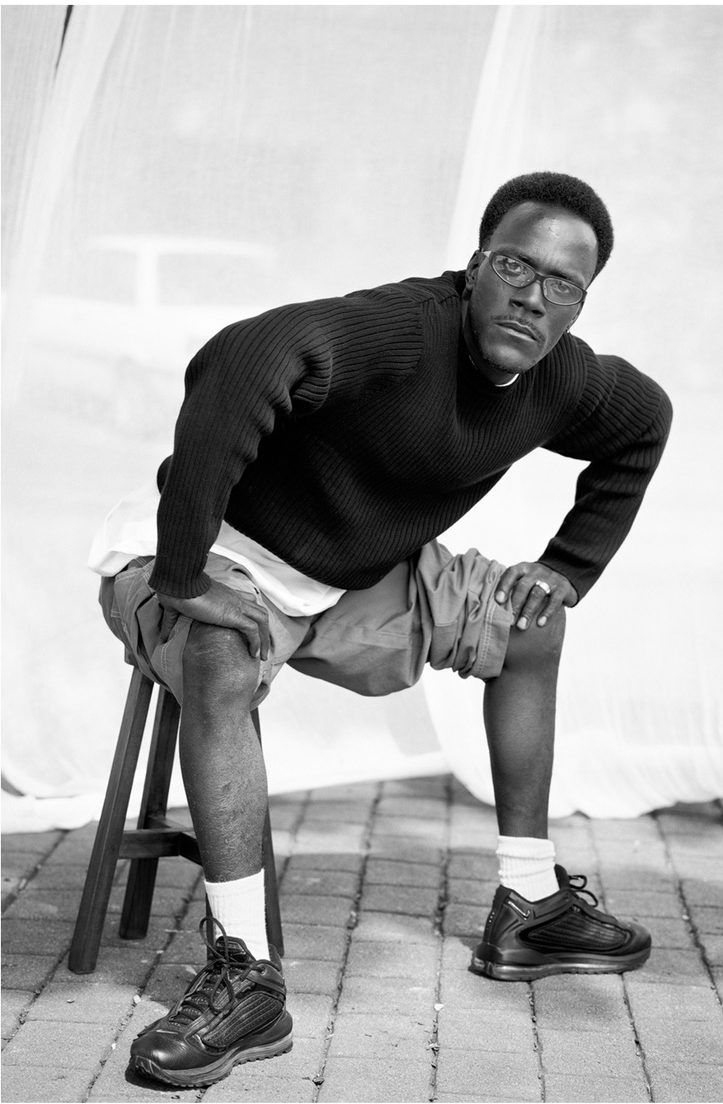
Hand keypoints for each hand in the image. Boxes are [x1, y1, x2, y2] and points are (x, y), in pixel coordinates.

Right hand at [155, 579, 269, 659]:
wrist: (177, 583)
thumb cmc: (175, 590)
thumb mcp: (176, 608)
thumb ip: (172, 623)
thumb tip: (163, 637)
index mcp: (224, 595)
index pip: (246, 603)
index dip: (251, 618)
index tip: (251, 634)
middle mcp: (234, 598)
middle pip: (260, 612)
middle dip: (264, 631)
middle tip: (262, 648)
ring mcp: (236, 605)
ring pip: (262, 621)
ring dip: (265, 639)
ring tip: (262, 655)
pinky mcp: (233, 614)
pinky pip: (253, 630)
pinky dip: (257, 643)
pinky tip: (254, 654)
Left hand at [494, 562, 577, 629]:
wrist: (565, 573)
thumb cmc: (536, 582)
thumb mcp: (525, 579)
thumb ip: (512, 589)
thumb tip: (493, 609)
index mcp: (523, 568)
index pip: (512, 573)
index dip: (504, 586)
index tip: (498, 600)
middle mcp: (536, 571)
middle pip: (523, 586)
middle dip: (515, 604)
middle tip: (509, 620)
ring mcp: (550, 579)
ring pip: (537, 594)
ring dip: (528, 611)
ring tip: (521, 626)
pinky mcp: (562, 588)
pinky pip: (554, 601)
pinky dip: (547, 613)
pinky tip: (540, 623)